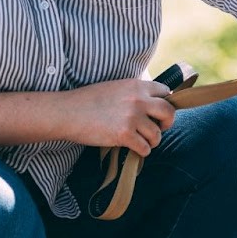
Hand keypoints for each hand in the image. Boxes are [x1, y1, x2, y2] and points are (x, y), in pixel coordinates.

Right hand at [60, 78, 175, 153]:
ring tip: (141, 141)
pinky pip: (145, 148)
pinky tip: (133, 149)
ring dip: (151, 141)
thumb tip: (150, 102)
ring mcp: (132, 117)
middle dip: (166, 124)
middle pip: (169, 112)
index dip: (164, 104)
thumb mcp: (115, 87)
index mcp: (136, 85)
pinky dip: (141, 151)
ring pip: (157, 134)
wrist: (67, 112)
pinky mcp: (125, 134)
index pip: (165, 92)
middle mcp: (138, 100)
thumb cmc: (87, 101)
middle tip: (157, 129)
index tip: (158, 113)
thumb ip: (133, 93)